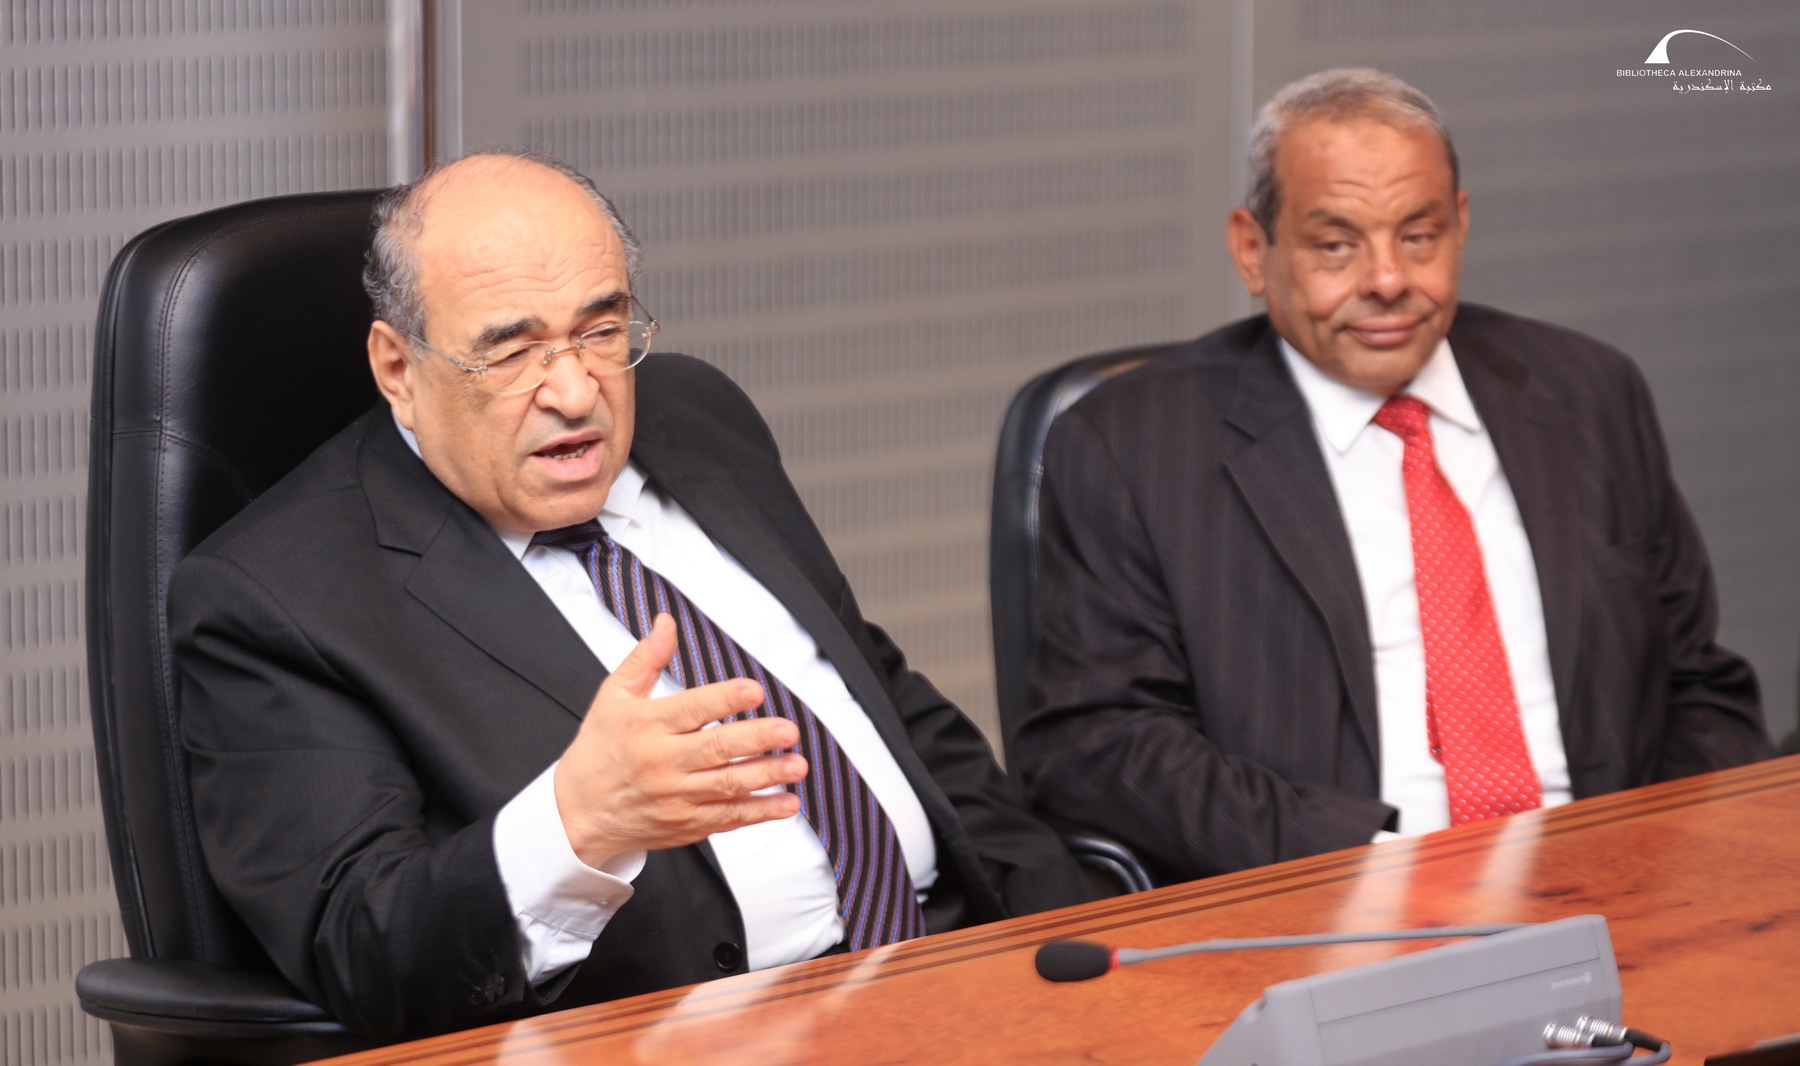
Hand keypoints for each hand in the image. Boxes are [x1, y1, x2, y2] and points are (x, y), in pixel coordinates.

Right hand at [553, 613, 805, 865]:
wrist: (575, 813)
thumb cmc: (597, 750)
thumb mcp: (613, 697)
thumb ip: (646, 659)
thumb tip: (666, 623)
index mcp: (646, 726)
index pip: (691, 710)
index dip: (724, 699)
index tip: (754, 691)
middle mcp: (662, 763)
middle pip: (716, 749)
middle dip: (757, 739)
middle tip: (788, 730)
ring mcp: (676, 797)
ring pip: (727, 786)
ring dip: (767, 776)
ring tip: (797, 765)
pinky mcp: (686, 824)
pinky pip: (728, 818)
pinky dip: (759, 812)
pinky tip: (787, 803)